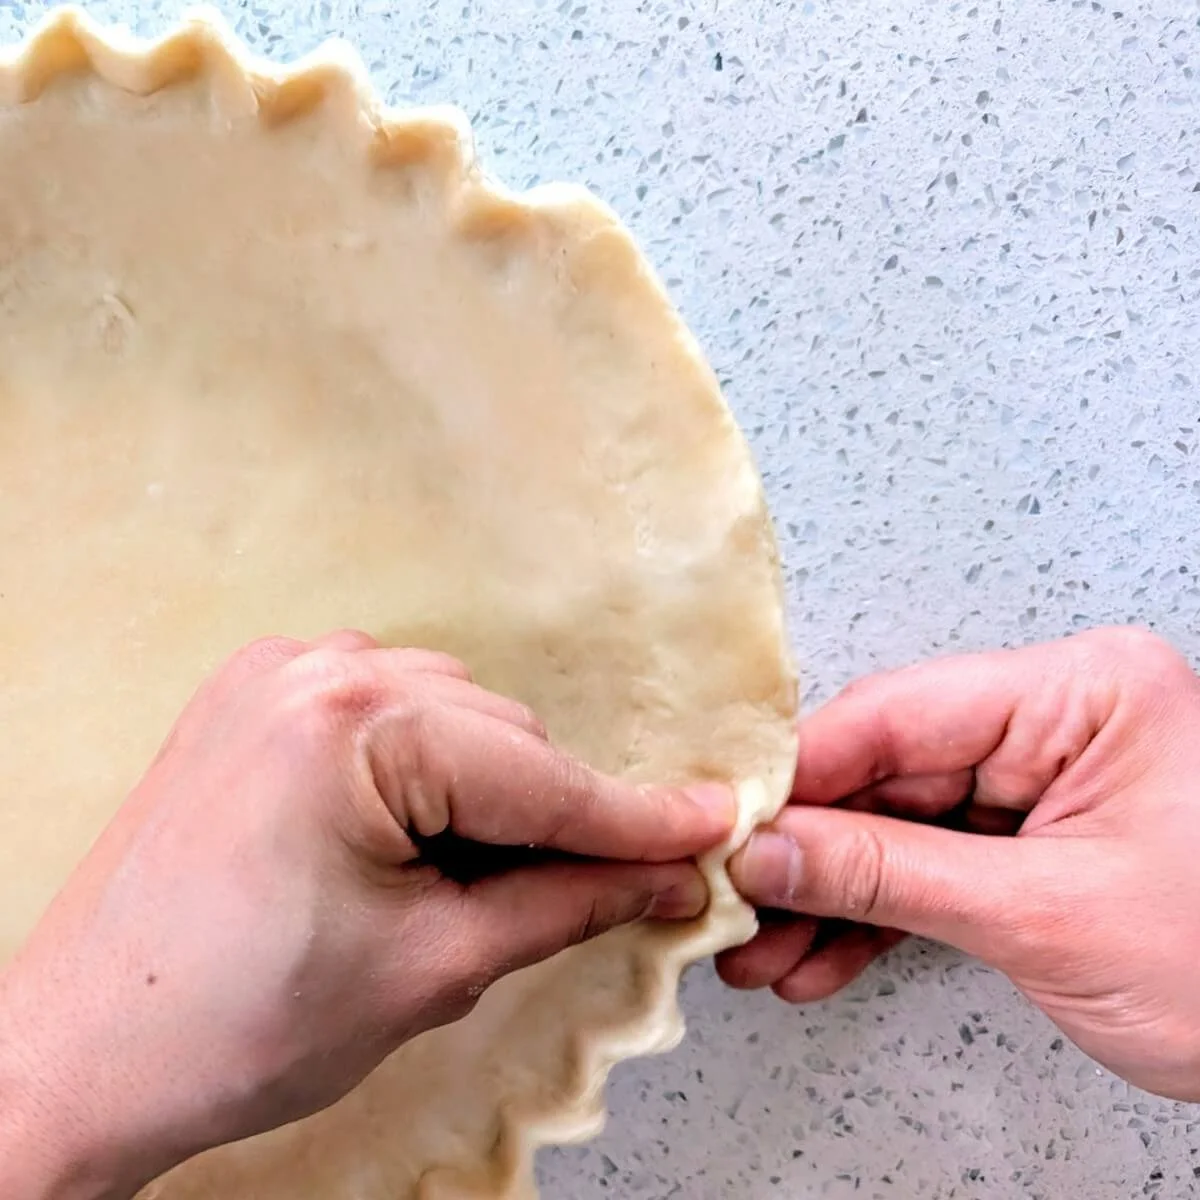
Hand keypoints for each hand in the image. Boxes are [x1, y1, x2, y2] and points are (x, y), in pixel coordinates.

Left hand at [0, 631, 732, 1199]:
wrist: (83, 1052)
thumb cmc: (229, 1025)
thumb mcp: (431, 969)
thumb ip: (565, 905)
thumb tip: (663, 877)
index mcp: (354, 730)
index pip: (541, 775)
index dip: (638, 818)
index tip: (712, 829)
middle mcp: (316, 673)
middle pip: (505, 737)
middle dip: (552, 817)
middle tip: (585, 897)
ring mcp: (280, 674)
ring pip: (457, 717)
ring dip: (489, 790)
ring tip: (460, 884)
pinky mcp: (260, 696)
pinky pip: (392, 709)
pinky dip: (429, 765)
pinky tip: (414, 832)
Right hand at [717, 627, 1199, 1100]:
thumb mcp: (1044, 916)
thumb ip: (891, 876)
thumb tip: (772, 851)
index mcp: (1082, 691)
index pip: (901, 712)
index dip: (804, 774)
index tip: (730, 824)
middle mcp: (1057, 720)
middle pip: (887, 770)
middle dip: (809, 851)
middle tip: (738, 900)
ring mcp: (1042, 779)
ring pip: (897, 823)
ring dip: (830, 892)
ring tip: (767, 949)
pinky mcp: (1031, 838)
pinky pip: (932, 862)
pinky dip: (877, 914)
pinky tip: (821, 955)